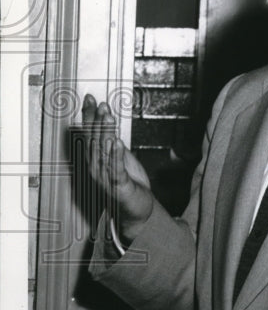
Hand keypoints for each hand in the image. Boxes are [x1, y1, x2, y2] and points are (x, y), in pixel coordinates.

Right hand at [81, 93, 152, 240]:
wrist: (136, 210)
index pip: (89, 134)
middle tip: (100, 104)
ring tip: (108, 116)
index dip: (89, 116)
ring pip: (103, 153)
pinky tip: (116, 141)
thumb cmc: (127, 184)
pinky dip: (115, 154)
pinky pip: (115, 168)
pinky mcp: (118, 187)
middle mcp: (96, 168)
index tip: (90, 99)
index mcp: (95, 160)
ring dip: (105, 133)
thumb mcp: (118, 157)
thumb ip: (110, 141)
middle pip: (93, 141)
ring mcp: (105, 178)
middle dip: (96, 122)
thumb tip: (105, 119)